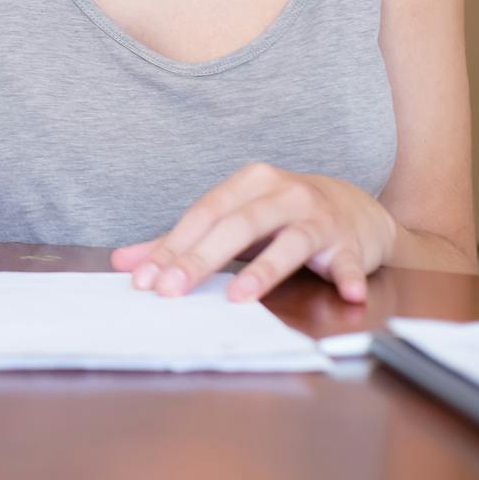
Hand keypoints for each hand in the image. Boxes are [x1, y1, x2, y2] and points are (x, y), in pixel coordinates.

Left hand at [110, 163, 398, 303]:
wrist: (354, 207)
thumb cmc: (280, 217)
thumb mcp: (232, 219)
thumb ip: (181, 240)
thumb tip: (124, 263)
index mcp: (249, 183)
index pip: (203, 214)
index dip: (173, 246)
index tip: (146, 279)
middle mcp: (284, 193)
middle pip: (238, 226)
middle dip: (201, 258)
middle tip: (173, 290)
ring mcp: (319, 217)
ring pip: (289, 242)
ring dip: (264, 271)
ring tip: (239, 297)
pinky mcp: (351, 243)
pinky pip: (349, 262)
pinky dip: (349, 276)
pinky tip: (347, 293)